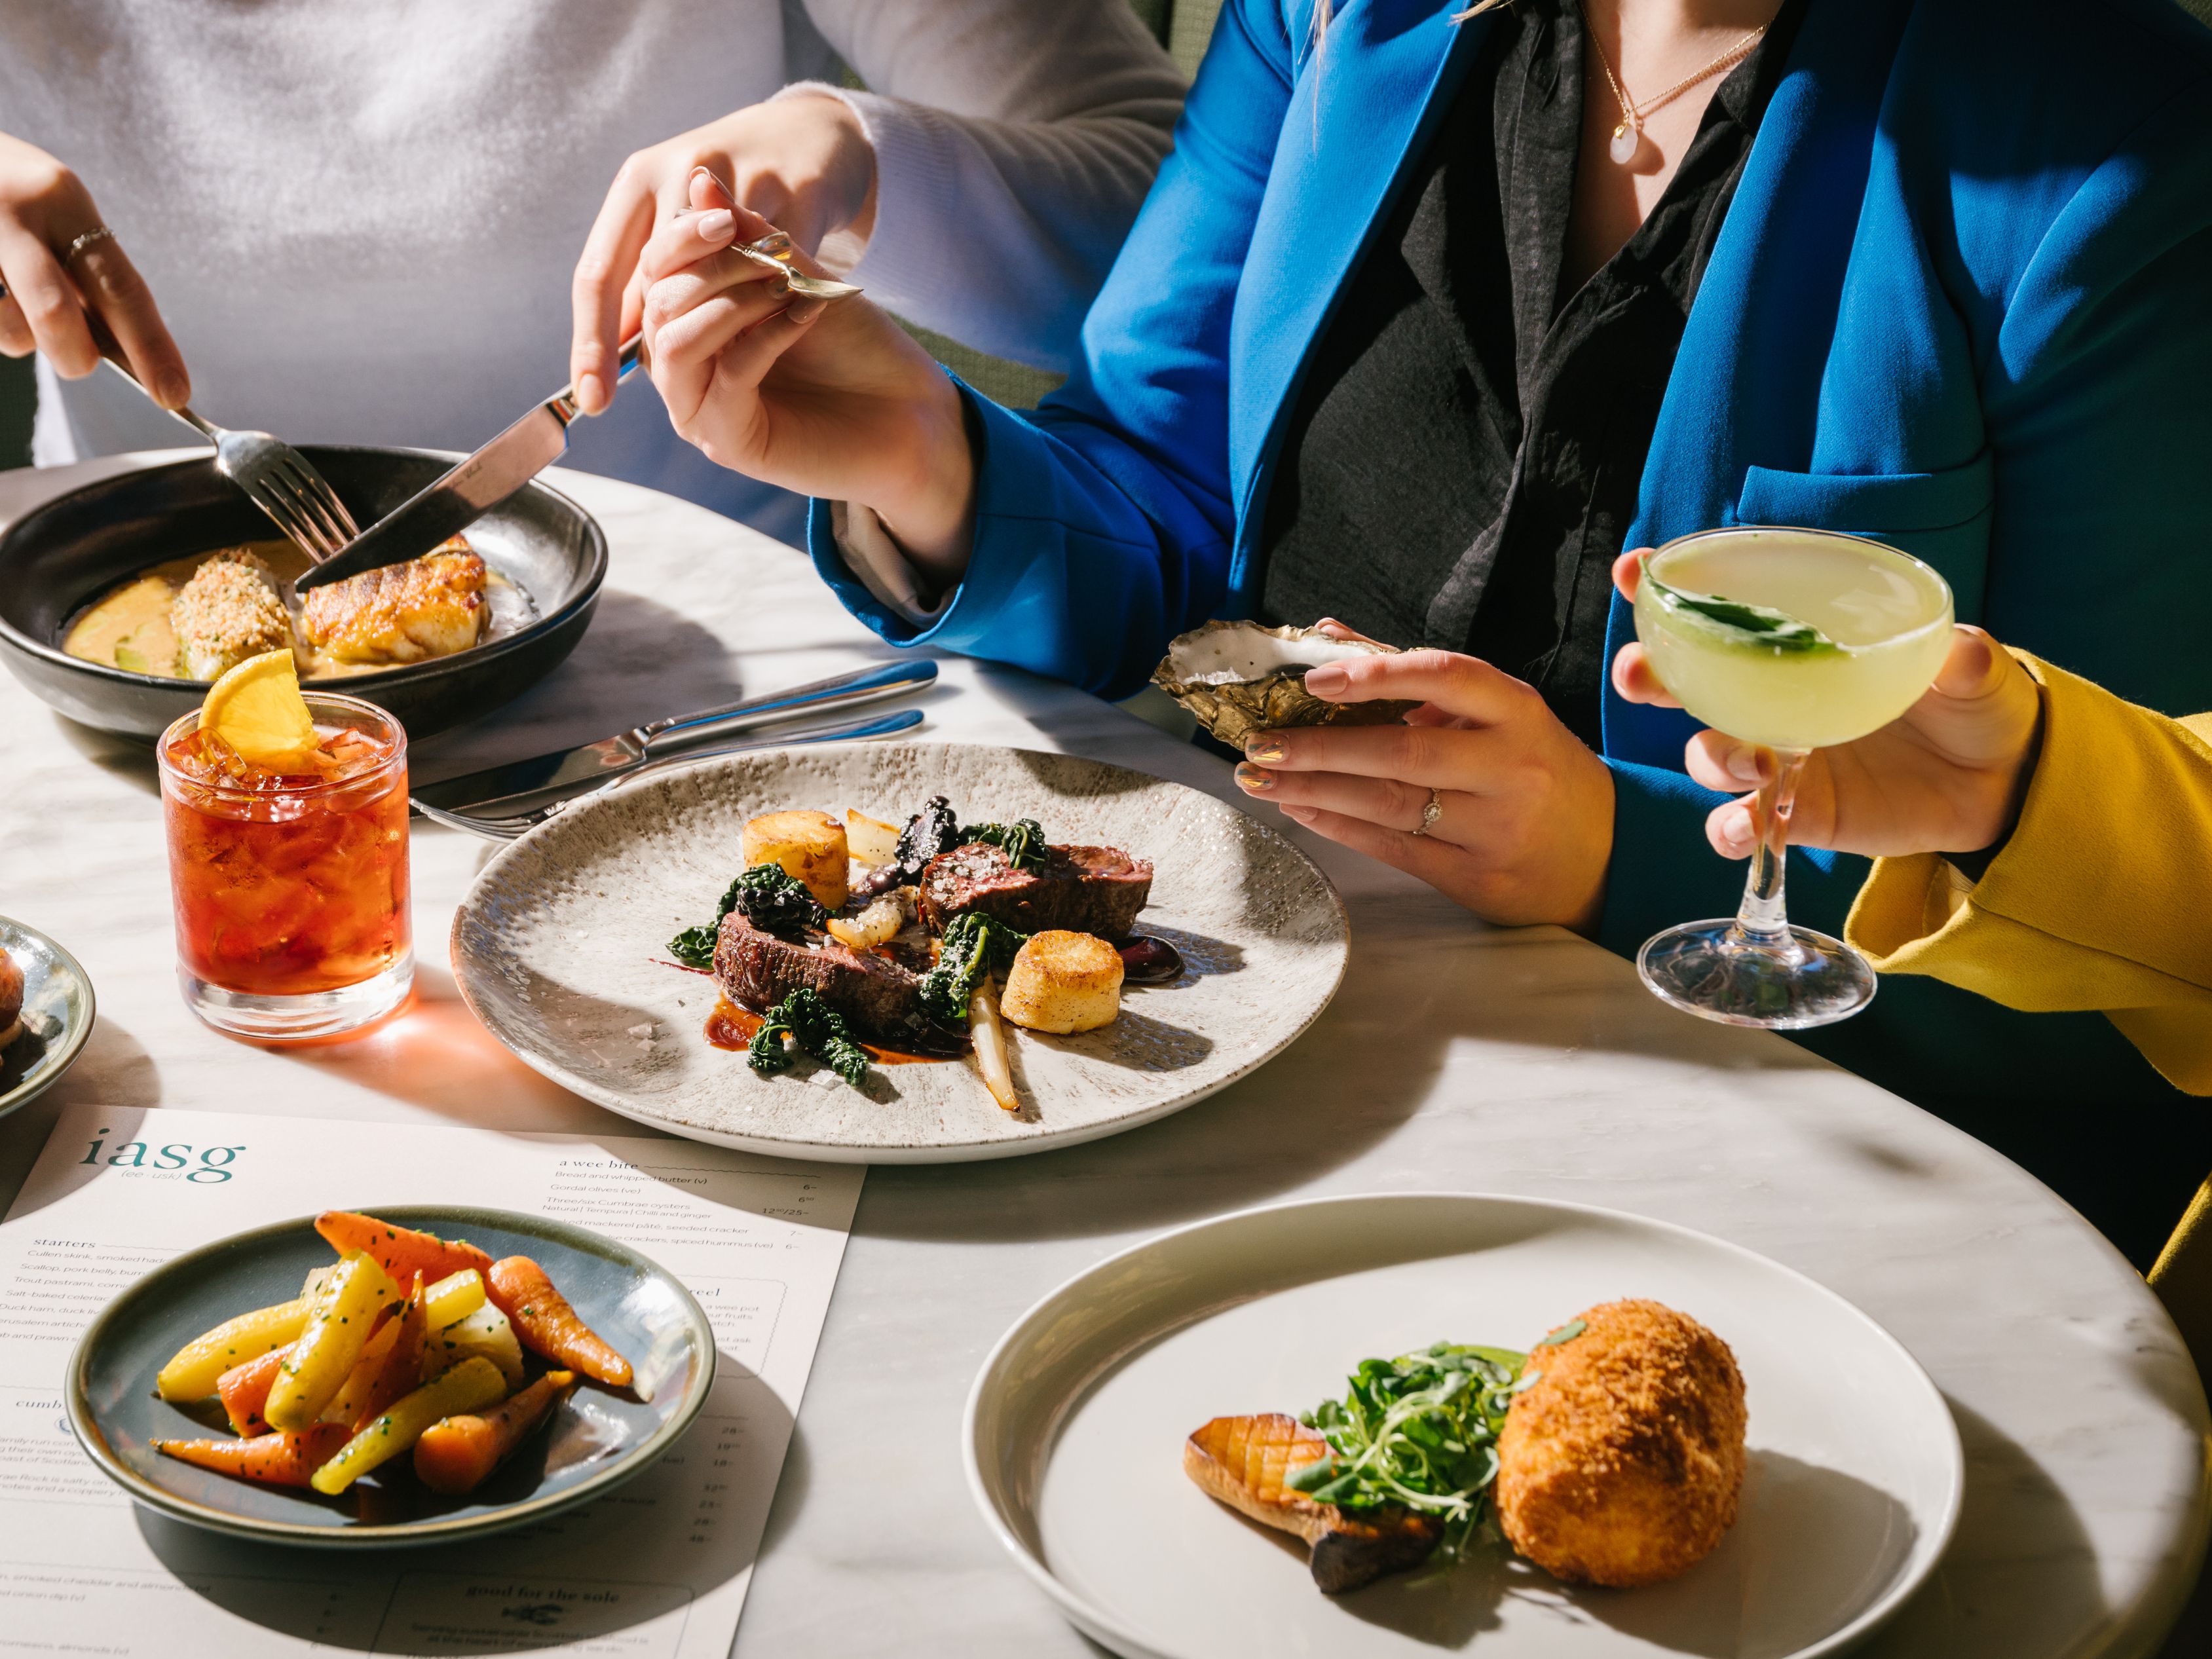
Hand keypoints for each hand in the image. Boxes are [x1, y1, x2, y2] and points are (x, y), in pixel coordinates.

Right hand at [0, 131, 187, 403]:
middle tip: (81, 363)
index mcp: (64, 199)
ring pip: (11, 330)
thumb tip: (120, 351)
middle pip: (58, 315)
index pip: (121, 286)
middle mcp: (16, 210)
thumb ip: (82, 270)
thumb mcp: (51, 209)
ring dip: (20, 335)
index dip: (152, 347)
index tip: (176, 395)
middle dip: (76, 356)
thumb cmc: (5, 191)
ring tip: (10, 294)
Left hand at [570, 94, 878, 415]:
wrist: (811, 136)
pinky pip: (785, 267)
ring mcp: (744, 173)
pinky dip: (784, 296)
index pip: (600, 274)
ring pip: (729, 275)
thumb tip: (618, 354)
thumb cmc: (733, 199)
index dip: (592, 342)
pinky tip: (791, 307)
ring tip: (746, 347)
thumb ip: (648, 285)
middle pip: (661, 278)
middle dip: (671, 339)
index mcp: (639, 183)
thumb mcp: (678, 227)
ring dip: (737, 317)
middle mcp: (681, 168)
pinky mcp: (798, 188)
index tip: (593, 401)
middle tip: (676, 390)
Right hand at [636, 171, 975, 569]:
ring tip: (785, 285)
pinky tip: (807, 313)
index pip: (653, 273)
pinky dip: (767, 337)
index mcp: (689, 324)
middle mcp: (682, 370)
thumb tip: (699, 180)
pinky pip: (728, 376)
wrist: (909, 412)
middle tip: (772, 255)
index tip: (727, 217)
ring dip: (732, 303)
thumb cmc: (853, 345)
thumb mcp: (799, 277)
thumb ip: (747, 237)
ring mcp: (700, 410)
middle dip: (712, 269)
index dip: (682, 238)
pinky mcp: (729, 442)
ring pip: (675, 344)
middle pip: (657, 305)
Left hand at [1230, 622, 1616, 931]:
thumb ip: (1413, 675)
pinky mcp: (1479, 878)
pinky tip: (1301, 807)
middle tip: (1260, 742)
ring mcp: (1497, 827)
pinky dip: (1340, 825)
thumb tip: (1327, 638)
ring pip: (1390, 804)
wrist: (1605, 852)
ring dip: (1315, 788)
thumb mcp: (1498, 714)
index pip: (1446, 677)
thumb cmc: (1534, 769)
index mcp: (1518, 711)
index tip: (1315, 678)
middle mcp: (1511, 767)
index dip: (1377, 674)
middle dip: (1320, 746)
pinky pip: (1395, 848)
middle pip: (1402, 751)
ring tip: (1260, 776)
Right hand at [1607, 551, 2042, 858]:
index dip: (1666, 586)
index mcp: (1801, 644)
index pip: (1724, 607)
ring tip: (1749, 761)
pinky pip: (1738, 824)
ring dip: (1708, 754)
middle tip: (1637, 673)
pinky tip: (1748, 827)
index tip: (1636, 569)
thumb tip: (1961, 649)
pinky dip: (1731, 828)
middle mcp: (1772, 697)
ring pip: (1707, 753)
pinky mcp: (1792, 813)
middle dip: (1645, 672)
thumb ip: (1963, 659)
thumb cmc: (1974, 704)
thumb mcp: (1977, 671)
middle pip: (1683, 681)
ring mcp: (1776, 757)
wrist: (1998, 782)